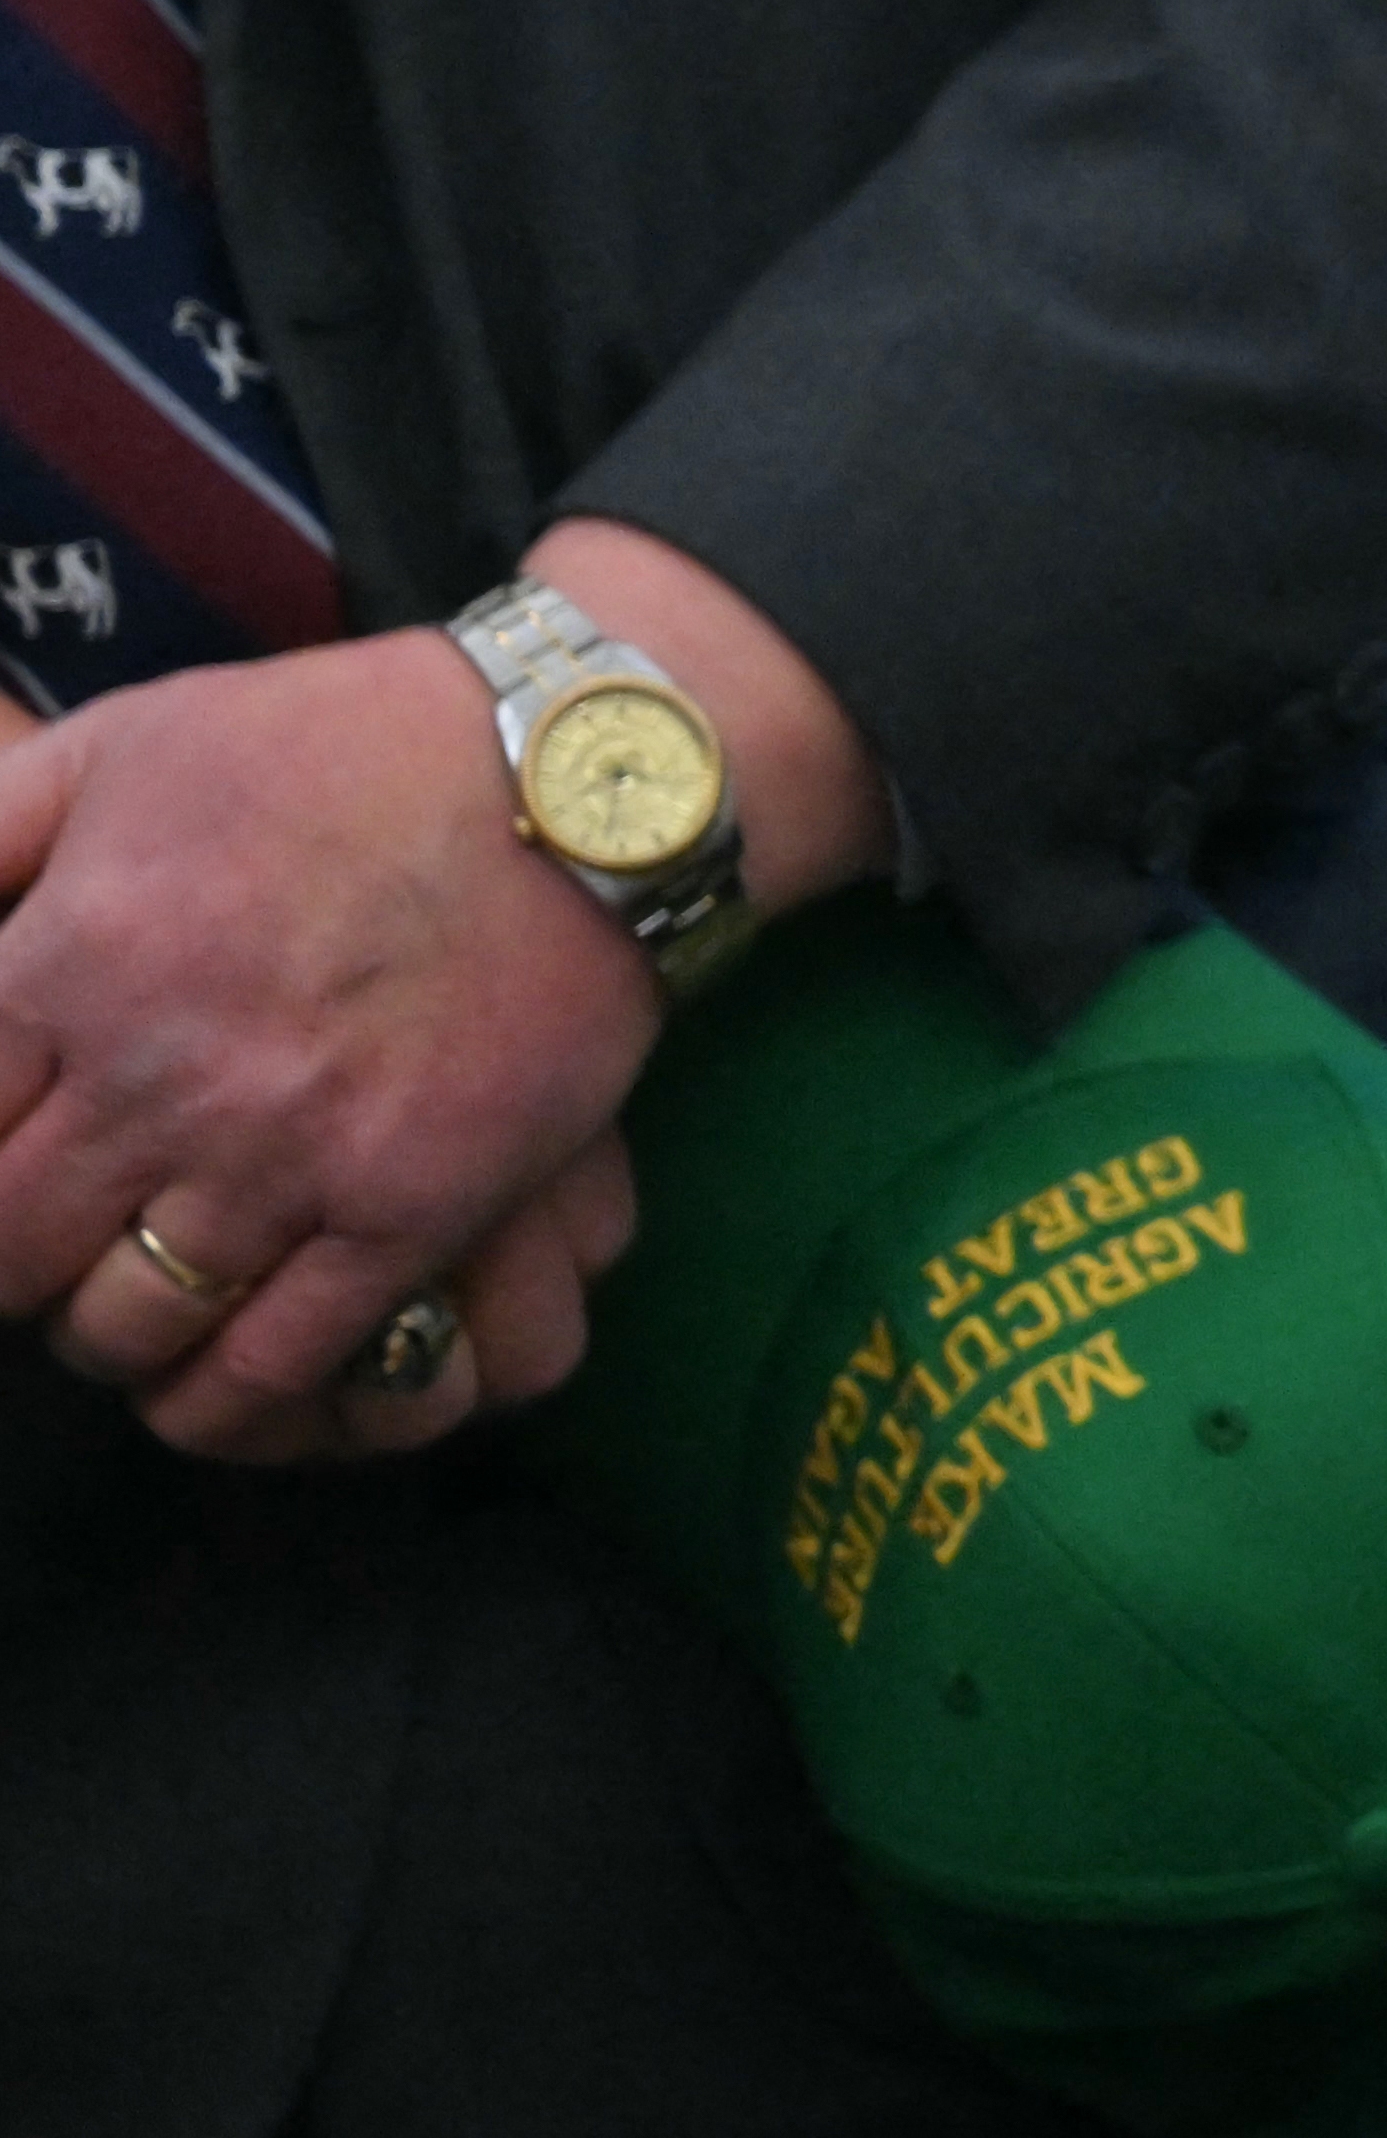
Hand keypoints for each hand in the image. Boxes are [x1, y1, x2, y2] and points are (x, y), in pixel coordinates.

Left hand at [0, 625, 660, 1452]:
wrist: (577, 772)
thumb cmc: (340, 748)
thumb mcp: (126, 742)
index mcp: (75, 959)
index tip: (2, 1167)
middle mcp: (164, 1074)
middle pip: (12, 1253)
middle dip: (16, 1263)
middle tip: (53, 1240)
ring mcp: (291, 1151)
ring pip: (129, 1323)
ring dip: (110, 1329)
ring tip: (138, 1293)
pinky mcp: (413, 1205)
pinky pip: (278, 1359)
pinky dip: (224, 1395)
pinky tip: (214, 1373)